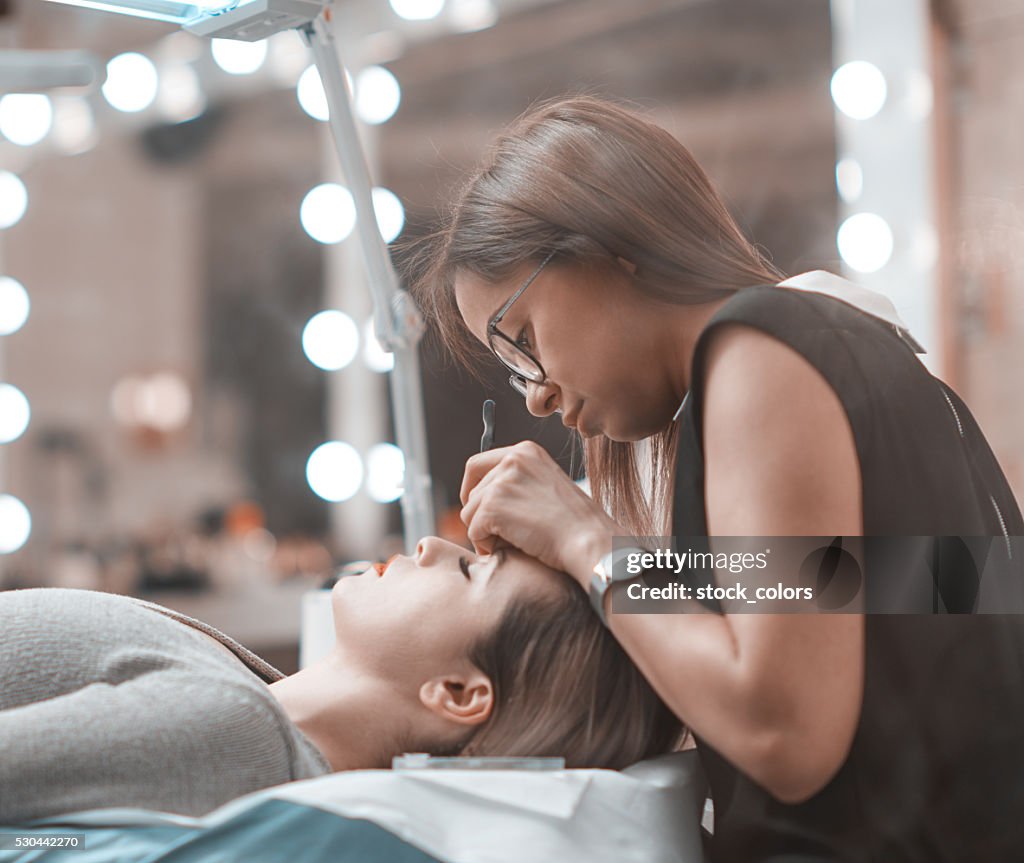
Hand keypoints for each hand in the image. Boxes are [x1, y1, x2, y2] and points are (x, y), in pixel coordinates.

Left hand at [459, 441, 619, 582]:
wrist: (589, 539)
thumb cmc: (574, 523)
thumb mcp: (547, 485)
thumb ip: (518, 482)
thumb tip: (479, 496)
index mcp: (525, 451)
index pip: (477, 464)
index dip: (471, 489)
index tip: (477, 508)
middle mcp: (512, 459)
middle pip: (472, 491)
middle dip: (479, 517)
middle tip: (496, 535)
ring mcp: (502, 481)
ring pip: (469, 512)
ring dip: (483, 532)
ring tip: (509, 543)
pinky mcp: (494, 505)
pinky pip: (473, 530)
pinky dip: (485, 544)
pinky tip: (509, 547)